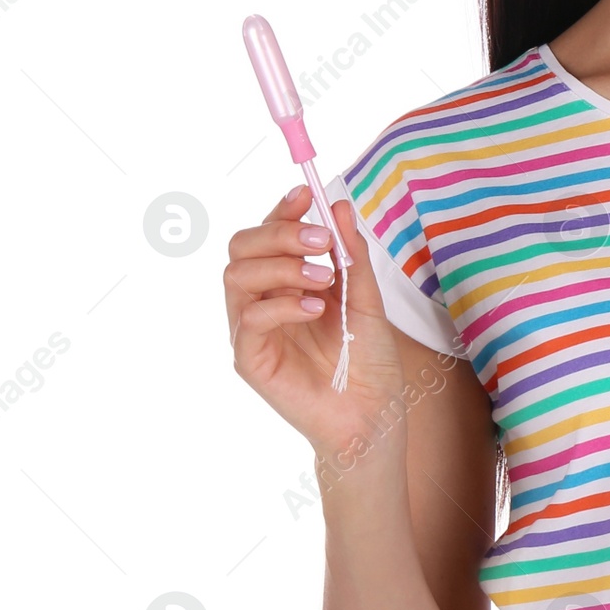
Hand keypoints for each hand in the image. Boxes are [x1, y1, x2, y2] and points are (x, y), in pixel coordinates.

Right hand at [223, 186, 408, 456]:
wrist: (373, 416)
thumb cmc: (368, 360)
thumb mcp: (367, 299)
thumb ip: (352, 256)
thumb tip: (341, 206)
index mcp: (286, 282)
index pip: (267, 235)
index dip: (281, 210)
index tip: (306, 194)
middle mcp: (262, 301)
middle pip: (241, 248)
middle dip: (279, 233)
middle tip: (321, 240)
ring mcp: (252, 331)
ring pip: (237, 277)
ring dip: (282, 267)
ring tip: (324, 279)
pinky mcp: (250, 361)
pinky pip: (248, 320)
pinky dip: (282, 306)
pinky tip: (315, 310)